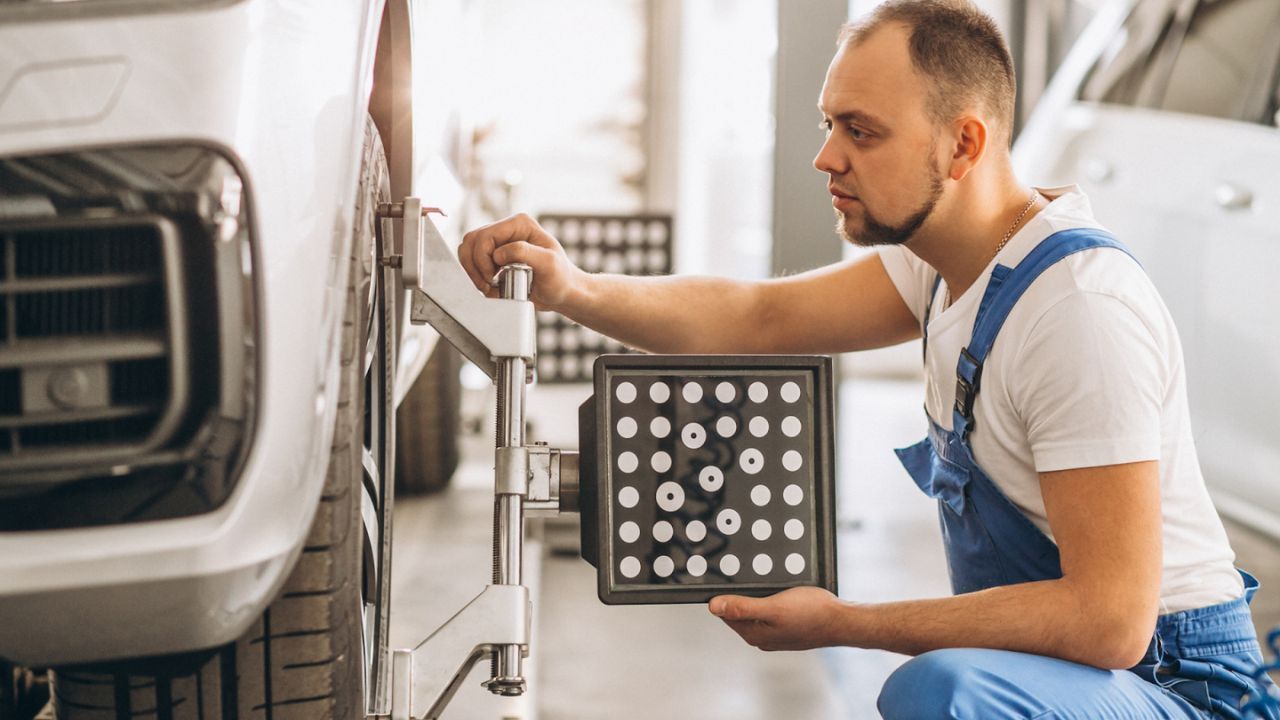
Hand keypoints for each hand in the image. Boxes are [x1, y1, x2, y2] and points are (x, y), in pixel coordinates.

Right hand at [458, 213, 584, 309]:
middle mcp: (507, 229)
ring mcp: (500, 242)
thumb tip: (498, 253)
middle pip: (472, 241)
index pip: (485, 236)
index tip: (493, 277)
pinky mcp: (494, 256)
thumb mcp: (548, 264)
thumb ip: (524, 252)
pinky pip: (473, 263)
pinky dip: (477, 277)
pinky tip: (491, 287)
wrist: (562, 292)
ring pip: (468, 251)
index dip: (483, 259)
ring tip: (489, 287)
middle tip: (488, 284)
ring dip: (474, 272)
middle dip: (475, 266)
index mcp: (520, 224)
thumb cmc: (561, 278)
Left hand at [709, 586, 844, 650]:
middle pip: (740, 611)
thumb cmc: (811, 614)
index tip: (728, 576)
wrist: (841, 621)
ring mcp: (775, 633)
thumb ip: (743, 607)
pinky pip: (770, 610)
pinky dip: (770, 599)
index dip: (724, 594)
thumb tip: (714, 606)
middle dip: (741, 593)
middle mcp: (761, 637)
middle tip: (748, 574)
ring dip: (757, 594)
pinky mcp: (787, 627)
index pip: (725, 613)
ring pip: (756, 609)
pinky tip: (780, 590)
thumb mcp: (773, 607)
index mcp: (753, 634)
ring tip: (766, 581)